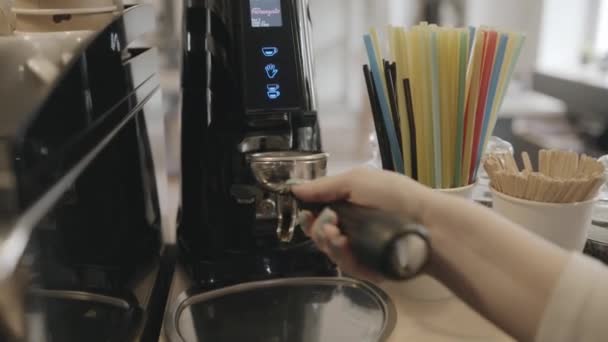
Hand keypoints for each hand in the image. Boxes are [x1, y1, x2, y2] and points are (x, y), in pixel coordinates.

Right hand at [292, 168, 433, 281]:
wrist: (428, 225)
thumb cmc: (393, 196)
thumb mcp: (356, 181)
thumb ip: (324, 187)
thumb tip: (294, 189)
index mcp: (351, 202)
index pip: (320, 212)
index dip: (309, 215)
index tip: (305, 214)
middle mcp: (354, 225)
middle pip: (321, 234)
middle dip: (319, 230)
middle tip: (330, 226)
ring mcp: (362, 247)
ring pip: (331, 251)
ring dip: (330, 244)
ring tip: (340, 238)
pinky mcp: (369, 267)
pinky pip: (347, 267)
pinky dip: (345, 258)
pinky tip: (350, 250)